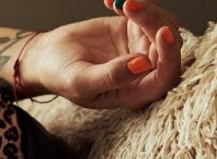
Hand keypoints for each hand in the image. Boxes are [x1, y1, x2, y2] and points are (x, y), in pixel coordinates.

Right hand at [24, 0, 181, 108]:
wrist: (47, 57)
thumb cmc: (61, 76)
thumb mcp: (80, 81)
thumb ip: (111, 76)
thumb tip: (143, 64)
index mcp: (135, 92)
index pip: (165, 75)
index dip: (169, 55)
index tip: (161, 32)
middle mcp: (145, 71)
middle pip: (168, 45)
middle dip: (153, 23)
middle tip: (129, 7)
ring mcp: (142, 49)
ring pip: (163, 25)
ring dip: (147, 10)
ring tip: (120, 3)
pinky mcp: (135, 30)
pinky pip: (149, 13)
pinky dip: (136, 3)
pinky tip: (111, 2)